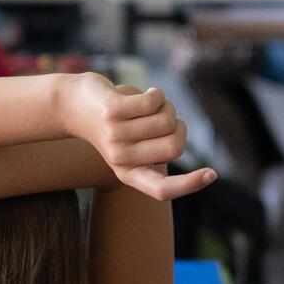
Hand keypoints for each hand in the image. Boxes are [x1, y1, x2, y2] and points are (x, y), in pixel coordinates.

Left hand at [59, 76, 217, 199]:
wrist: (72, 104)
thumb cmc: (111, 124)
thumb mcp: (130, 144)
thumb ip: (155, 148)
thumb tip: (178, 146)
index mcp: (128, 173)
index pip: (162, 190)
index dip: (189, 185)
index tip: (212, 175)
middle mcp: (121, 159)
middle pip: (175, 146)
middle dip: (177, 125)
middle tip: (160, 116)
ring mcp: (115, 136)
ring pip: (166, 120)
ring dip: (166, 106)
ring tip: (148, 104)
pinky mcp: (112, 112)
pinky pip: (154, 101)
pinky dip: (157, 94)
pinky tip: (148, 93)